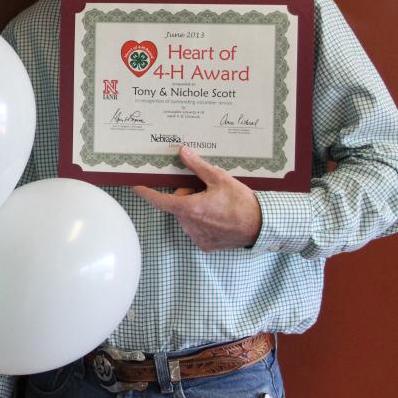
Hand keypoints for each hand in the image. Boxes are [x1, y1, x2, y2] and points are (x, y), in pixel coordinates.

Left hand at [133, 145, 261, 249]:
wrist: (260, 226)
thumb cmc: (241, 202)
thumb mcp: (220, 178)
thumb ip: (197, 166)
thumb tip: (182, 152)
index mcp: (190, 208)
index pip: (160, 201)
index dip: (147, 193)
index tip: (137, 187)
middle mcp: (190, 225)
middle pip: (178, 205)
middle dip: (187, 196)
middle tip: (205, 190)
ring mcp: (197, 237)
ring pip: (186, 217)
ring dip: (195, 209)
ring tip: (216, 205)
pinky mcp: (205, 245)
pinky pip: (196, 229)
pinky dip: (203, 222)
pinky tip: (219, 218)